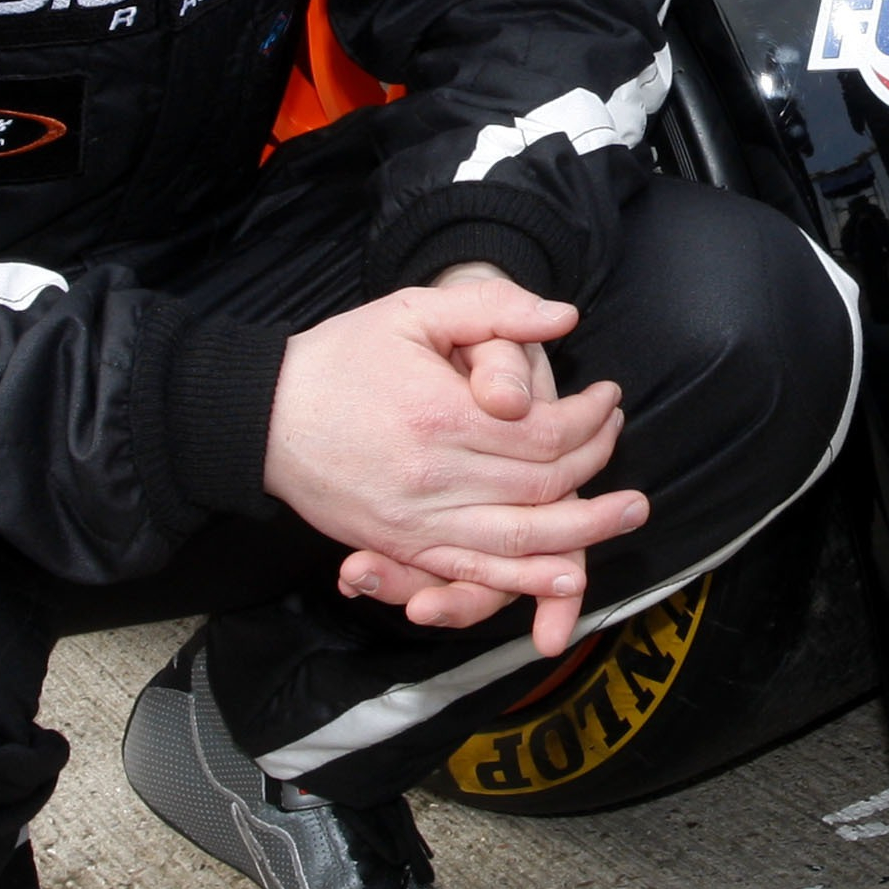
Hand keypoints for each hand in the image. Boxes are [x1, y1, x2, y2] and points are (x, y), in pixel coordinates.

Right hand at [264, 269, 634, 658]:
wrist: (262, 417)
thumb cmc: (342, 356)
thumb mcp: (414, 309)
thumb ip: (493, 308)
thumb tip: (564, 318)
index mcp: (441, 415)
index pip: (544, 432)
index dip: (589, 419)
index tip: (607, 398)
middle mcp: (434, 477)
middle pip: (542, 486)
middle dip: (596, 465)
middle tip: (621, 439)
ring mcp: (417, 521)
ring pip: (519, 540)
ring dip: (583, 532)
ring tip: (626, 515)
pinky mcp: (402, 547)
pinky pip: (474, 574)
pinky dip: (524, 580)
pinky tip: (564, 577)